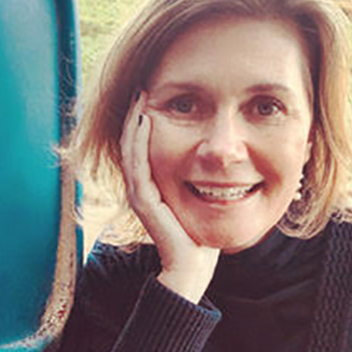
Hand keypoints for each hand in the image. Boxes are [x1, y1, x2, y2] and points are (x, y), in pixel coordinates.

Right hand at [120, 93, 218, 302]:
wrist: (193, 265)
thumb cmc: (200, 235)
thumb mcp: (200, 200)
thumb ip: (201, 181)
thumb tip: (220, 163)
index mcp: (150, 187)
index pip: (141, 147)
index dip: (142, 121)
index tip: (153, 95)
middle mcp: (140, 189)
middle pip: (131, 143)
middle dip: (135, 114)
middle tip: (141, 87)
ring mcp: (139, 194)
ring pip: (130, 150)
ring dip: (134, 121)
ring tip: (141, 96)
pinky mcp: (144, 201)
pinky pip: (138, 164)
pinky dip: (139, 141)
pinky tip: (145, 121)